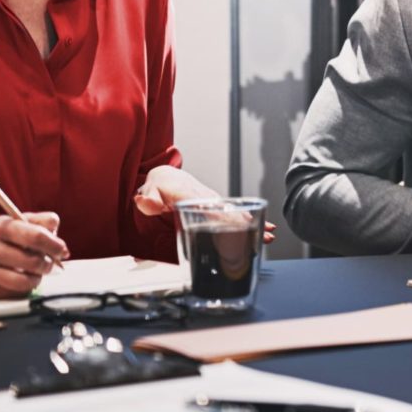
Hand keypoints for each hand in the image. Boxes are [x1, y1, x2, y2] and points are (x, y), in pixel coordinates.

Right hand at [0, 212, 68, 297]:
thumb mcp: (13, 223)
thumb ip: (39, 222)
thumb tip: (58, 235)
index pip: (34, 235)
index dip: (54, 245)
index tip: (62, 251)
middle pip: (32, 260)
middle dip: (48, 264)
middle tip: (50, 265)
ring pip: (24, 280)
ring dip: (37, 279)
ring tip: (36, 275)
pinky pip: (12, 292)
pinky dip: (22, 288)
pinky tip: (20, 281)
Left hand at [136, 166, 277, 243]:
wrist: (166, 176)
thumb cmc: (158, 185)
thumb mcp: (149, 190)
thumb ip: (148, 199)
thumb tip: (143, 201)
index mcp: (190, 194)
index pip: (209, 207)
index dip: (224, 218)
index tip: (238, 226)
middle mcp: (206, 197)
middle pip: (229, 211)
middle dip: (246, 224)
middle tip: (263, 234)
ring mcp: (214, 202)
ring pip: (236, 213)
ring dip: (254, 224)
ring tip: (268, 235)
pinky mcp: (217, 207)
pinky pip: (235, 215)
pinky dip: (250, 222)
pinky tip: (263, 230)